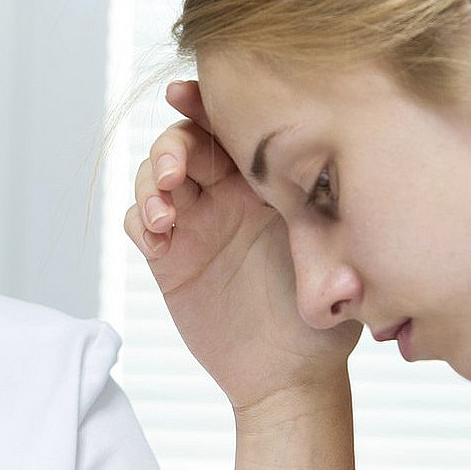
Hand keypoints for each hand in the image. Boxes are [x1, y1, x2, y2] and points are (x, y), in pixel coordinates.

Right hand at [123, 81, 359, 410]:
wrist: (293, 375)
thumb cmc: (324, 316)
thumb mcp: (331, 257)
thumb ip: (317, 214)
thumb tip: (323, 175)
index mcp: (268, 181)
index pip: (231, 127)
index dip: (203, 103)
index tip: (182, 94)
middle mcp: (229, 194)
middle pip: (185, 141)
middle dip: (170, 146)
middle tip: (173, 173)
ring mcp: (197, 224)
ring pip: (155, 177)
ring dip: (149, 183)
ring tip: (165, 217)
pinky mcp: (170, 258)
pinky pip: (140, 223)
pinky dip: (140, 220)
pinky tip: (158, 239)